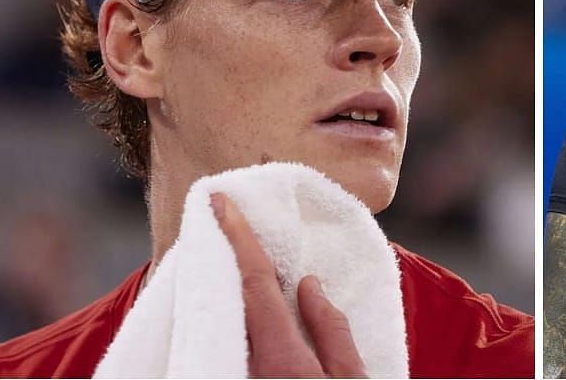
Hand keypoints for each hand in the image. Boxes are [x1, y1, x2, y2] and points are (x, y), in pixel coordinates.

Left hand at [211, 192, 367, 377]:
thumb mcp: (351, 379)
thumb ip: (331, 331)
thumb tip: (310, 287)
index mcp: (281, 359)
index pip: (255, 283)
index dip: (238, 237)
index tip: (221, 202)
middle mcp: (246, 369)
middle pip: (225, 299)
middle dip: (219, 255)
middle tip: (214, 221)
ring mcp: (231, 378)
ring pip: (218, 322)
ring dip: (218, 284)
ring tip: (221, 254)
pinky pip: (219, 342)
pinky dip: (223, 314)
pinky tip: (230, 302)